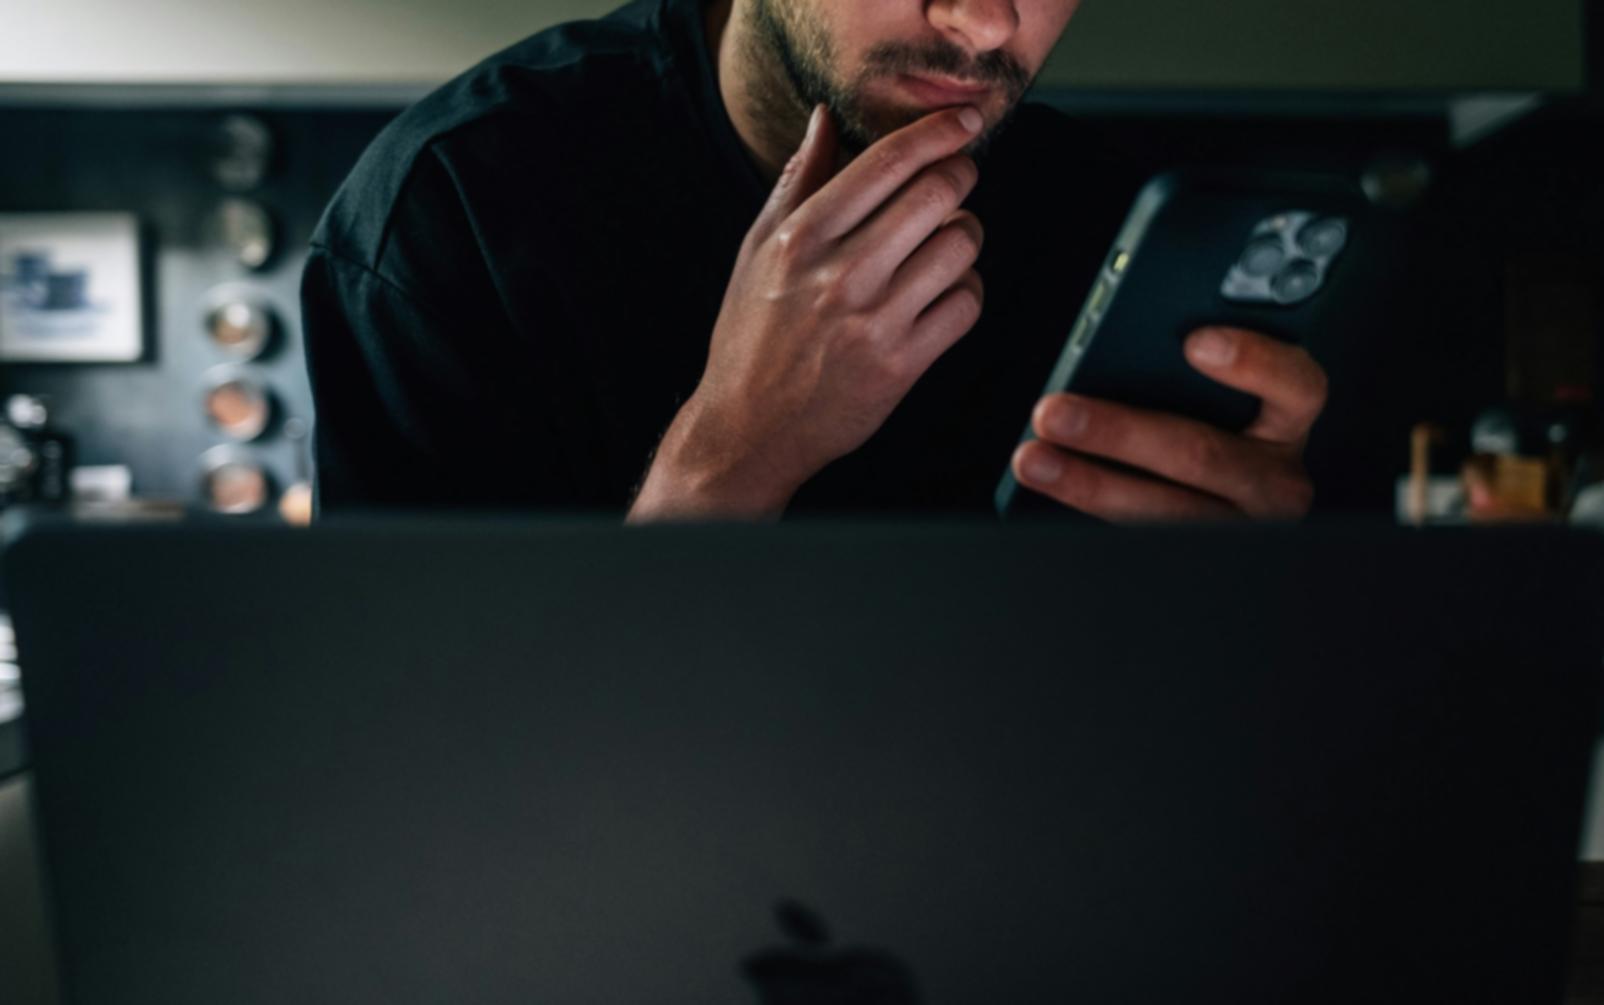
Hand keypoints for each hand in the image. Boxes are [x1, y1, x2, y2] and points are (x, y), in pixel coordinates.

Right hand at [628, 103, 986, 521]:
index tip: (961, 120)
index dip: (937, 131)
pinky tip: (944, 291)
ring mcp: (874, 322)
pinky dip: (966, 290)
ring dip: (966, 234)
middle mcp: (839, 275)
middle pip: (936, 195)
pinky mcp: (902, 365)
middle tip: (958, 177)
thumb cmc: (752, 335)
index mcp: (801, 238)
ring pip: (961, 247)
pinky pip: (966, 305)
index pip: (886, 163)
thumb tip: (825, 119)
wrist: (749, 428)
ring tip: (947, 240)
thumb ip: (795, 181)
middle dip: (960, 175)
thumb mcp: (757, 250)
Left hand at [1010, 327, 1327, 520]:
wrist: (1212, 504)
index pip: (1298, 385)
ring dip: (1088, 482)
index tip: (1194, 341)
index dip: (1254, 361)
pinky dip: (1090, 512)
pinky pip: (1142, 537)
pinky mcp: (1198, 555)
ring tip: (1034, 457)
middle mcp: (1275, 478)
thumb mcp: (1210, 390)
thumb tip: (1120, 336)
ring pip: (1165, 510)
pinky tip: (1051, 487)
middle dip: (1118, 432)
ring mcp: (1240, 526)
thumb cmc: (1204, 421)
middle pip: (1203, 453)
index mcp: (1288, 419)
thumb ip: (1186, 361)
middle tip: (1054, 411)